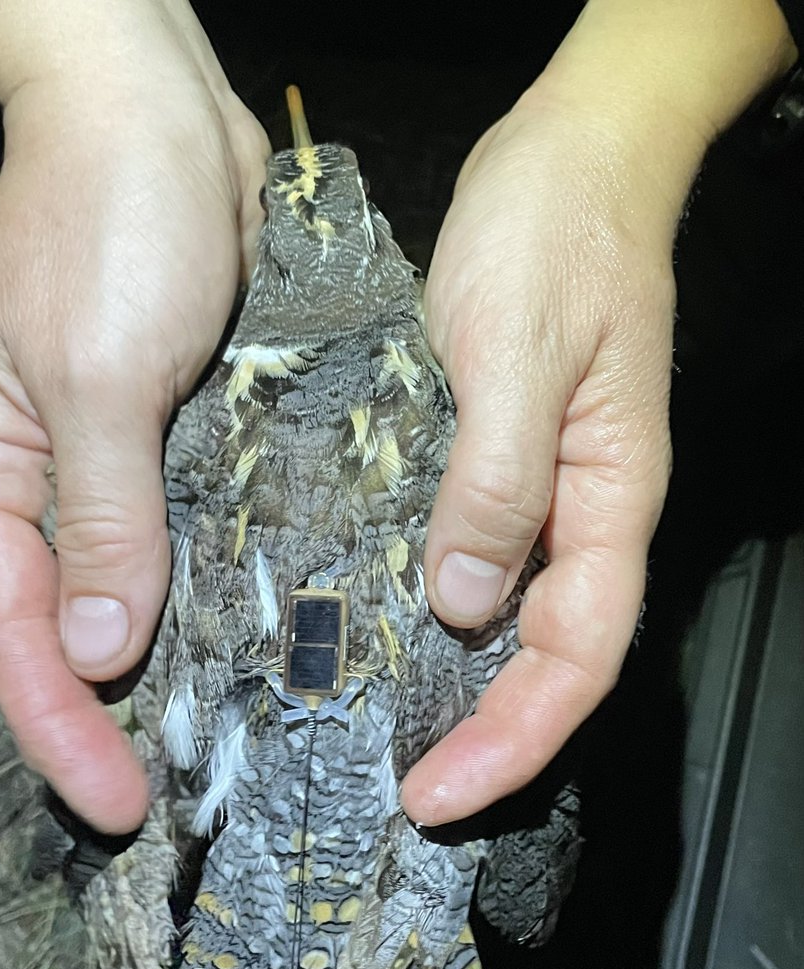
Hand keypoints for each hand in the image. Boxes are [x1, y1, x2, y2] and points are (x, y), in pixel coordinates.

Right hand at [0, 8, 267, 830]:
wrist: (164, 122)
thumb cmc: (109, 221)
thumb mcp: (97, 376)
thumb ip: (100, 517)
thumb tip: (96, 648)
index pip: (12, 629)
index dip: (58, 724)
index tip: (113, 799)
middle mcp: (39, 480)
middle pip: (64, 629)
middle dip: (108, 715)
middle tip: (170, 796)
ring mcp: (111, 466)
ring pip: (130, 594)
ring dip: (170, 667)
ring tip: (222, 748)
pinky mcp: (175, 443)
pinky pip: (188, 541)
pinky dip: (214, 596)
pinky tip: (257, 645)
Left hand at [402, 0, 795, 823]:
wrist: (570, 157)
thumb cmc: (556, 233)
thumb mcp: (515, 350)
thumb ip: (497, 479)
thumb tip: (463, 601)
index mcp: (608, 497)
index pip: (577, 654)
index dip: (516, 735)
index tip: (439, 790)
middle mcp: (582, 512)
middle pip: (551, 658)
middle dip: (489, 738)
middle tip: (407, 792)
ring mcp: (544, 490)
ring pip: (515, 622)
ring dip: (462, 692)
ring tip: (386, 742)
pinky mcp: (498, 463)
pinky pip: (477, 562)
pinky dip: (436, 616)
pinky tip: (380, 633)